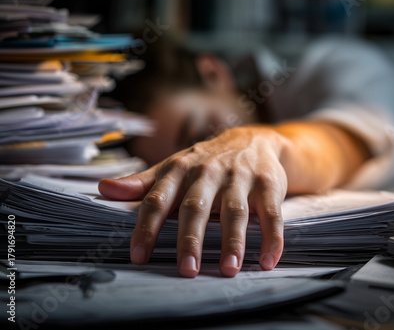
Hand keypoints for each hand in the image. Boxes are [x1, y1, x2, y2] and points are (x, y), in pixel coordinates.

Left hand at [99, 127, 287, 277]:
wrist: (253, 140)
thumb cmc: (205, 161)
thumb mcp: (172, 167)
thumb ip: (142, 183)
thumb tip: (104, 190)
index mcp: (180, 170)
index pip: (158, 200)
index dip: (146, 228)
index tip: (139, 257)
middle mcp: (209, 173)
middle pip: (196, 207)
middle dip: (191, 239)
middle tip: (187, 271)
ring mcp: (241, 178)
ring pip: (235, 211)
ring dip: (233, 241)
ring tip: (229, 269)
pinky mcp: (269, 185)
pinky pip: (271, 214)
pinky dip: (272, 238)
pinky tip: (268, 261)